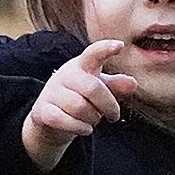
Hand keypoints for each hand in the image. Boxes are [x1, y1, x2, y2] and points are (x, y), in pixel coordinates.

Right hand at [21, 39, 139, 171]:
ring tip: (94, 120)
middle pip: (92, 88)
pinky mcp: (42, 110)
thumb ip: (114, 86)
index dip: (105, 49)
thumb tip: (132, 84)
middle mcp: (65, 75)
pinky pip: (62, 120)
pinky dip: (79, 128)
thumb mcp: (98, 89)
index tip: (120, 46)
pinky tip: (85, 129)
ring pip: (78, 107)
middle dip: (108, 106)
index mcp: (81, 66)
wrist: (49, 118)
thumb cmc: (79, 98)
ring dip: (93, 119)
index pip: (93, 53)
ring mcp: (51, 92)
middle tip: (114, 116)